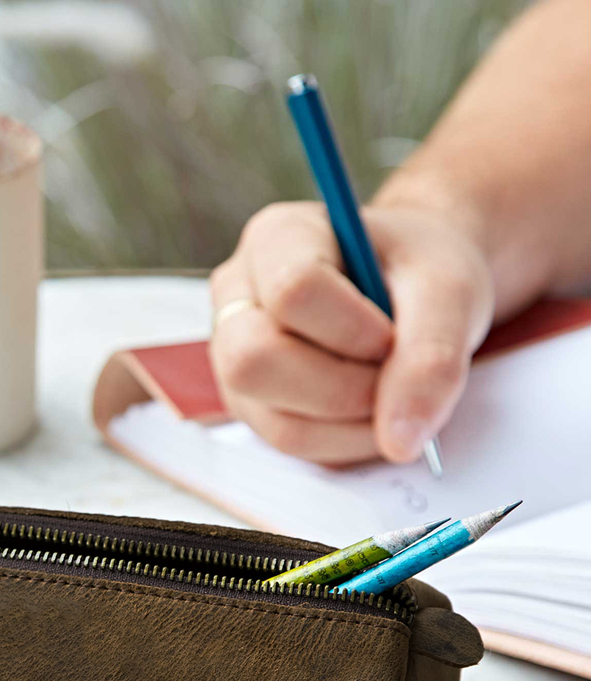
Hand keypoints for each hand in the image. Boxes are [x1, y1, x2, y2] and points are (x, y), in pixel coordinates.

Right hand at [209, 201, 494, 464]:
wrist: (409, 290)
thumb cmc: (417, 273)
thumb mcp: (447, 289)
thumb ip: (433, 356)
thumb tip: (400, 442)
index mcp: (276, 238)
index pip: (292, 289)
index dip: (352, 329)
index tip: (394, 336)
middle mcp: (236, 297)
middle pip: (254, 361)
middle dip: (342, 389)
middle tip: (392, 376)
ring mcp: (233, 356)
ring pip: (274, 417)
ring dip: (353, 425)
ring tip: (392, 394)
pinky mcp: (251, 403)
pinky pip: (291, 442)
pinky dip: (347, 441)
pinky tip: (374, 412)